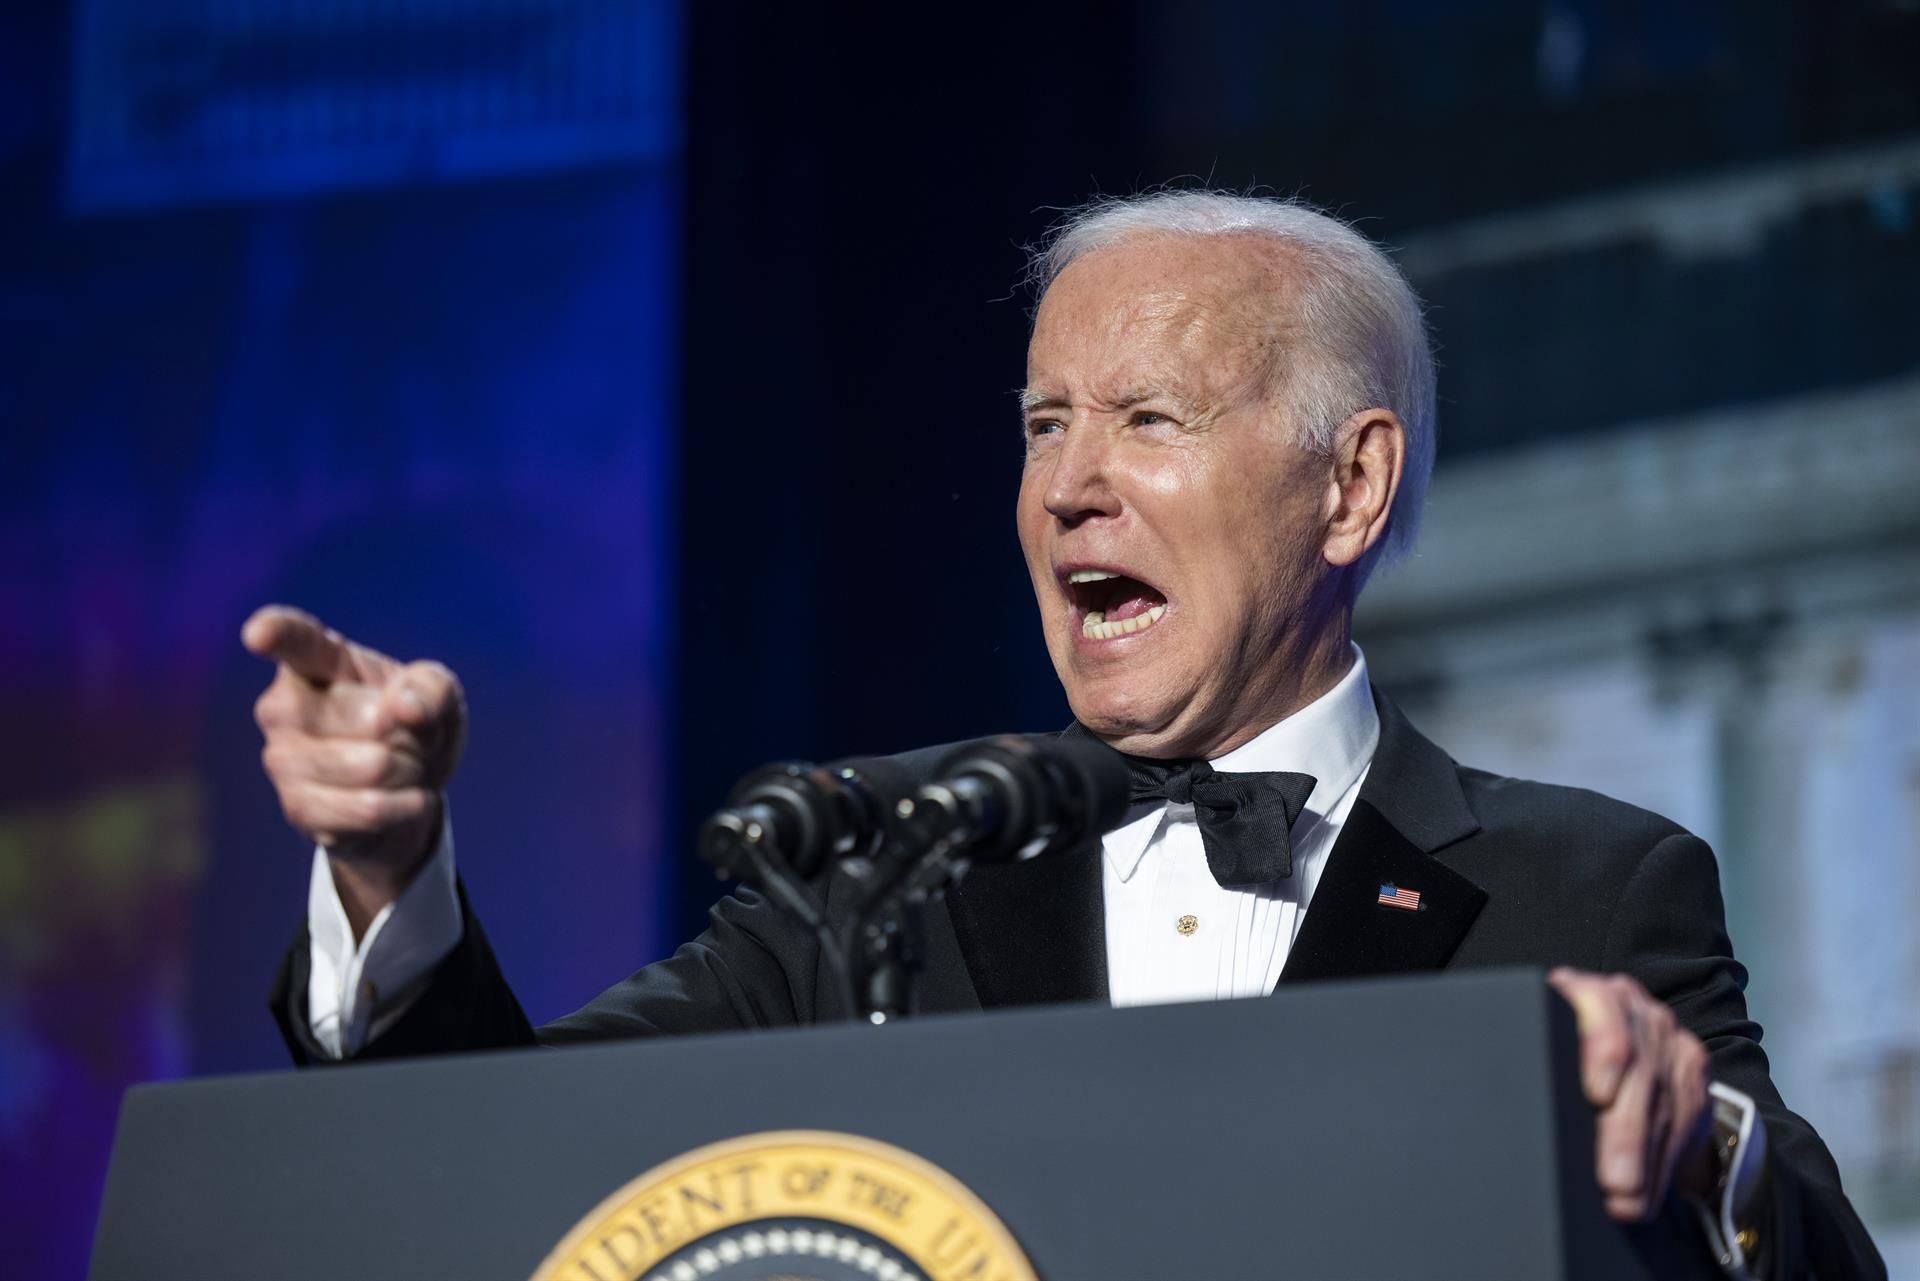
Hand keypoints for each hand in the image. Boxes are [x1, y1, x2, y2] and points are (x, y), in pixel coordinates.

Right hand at [244, 605, 466, 937]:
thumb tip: (403, 707)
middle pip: (369, 720)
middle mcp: (283, 706)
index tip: (259, 634)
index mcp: (316, 660)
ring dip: (411, 771)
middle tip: (408, 735)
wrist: (410, 790)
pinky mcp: (297, 808)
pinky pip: (367, 809)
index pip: (291, 638)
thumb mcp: (438, 695)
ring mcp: (282, 759)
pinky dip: (405, 806)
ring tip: (408, 767)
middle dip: (411, 734)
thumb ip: (430, 688)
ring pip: (371, 768)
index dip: (274, 633)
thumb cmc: (414, 724)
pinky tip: (407, 799)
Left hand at [1548, 967, 1715, 1220]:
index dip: (1602, 1049)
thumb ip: (1538, 1062)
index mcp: (1582, 993)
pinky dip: (1663, 1163)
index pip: (1598, 1006)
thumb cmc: (1563, 1061)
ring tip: (1625, 1199)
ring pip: (1662, 1098)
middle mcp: (1629, 1005)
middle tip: (1613, 1181)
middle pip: (1635, 1068)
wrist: (1616, 1051)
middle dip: (1625, 1132)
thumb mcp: (1545, 1050)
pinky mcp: (1690, 1062)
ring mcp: (1663, 1033)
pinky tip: (1647, 1194)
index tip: (1598, 1095)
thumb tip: (1512, 1114)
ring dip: (1645, 1158)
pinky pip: (1685, 1116)